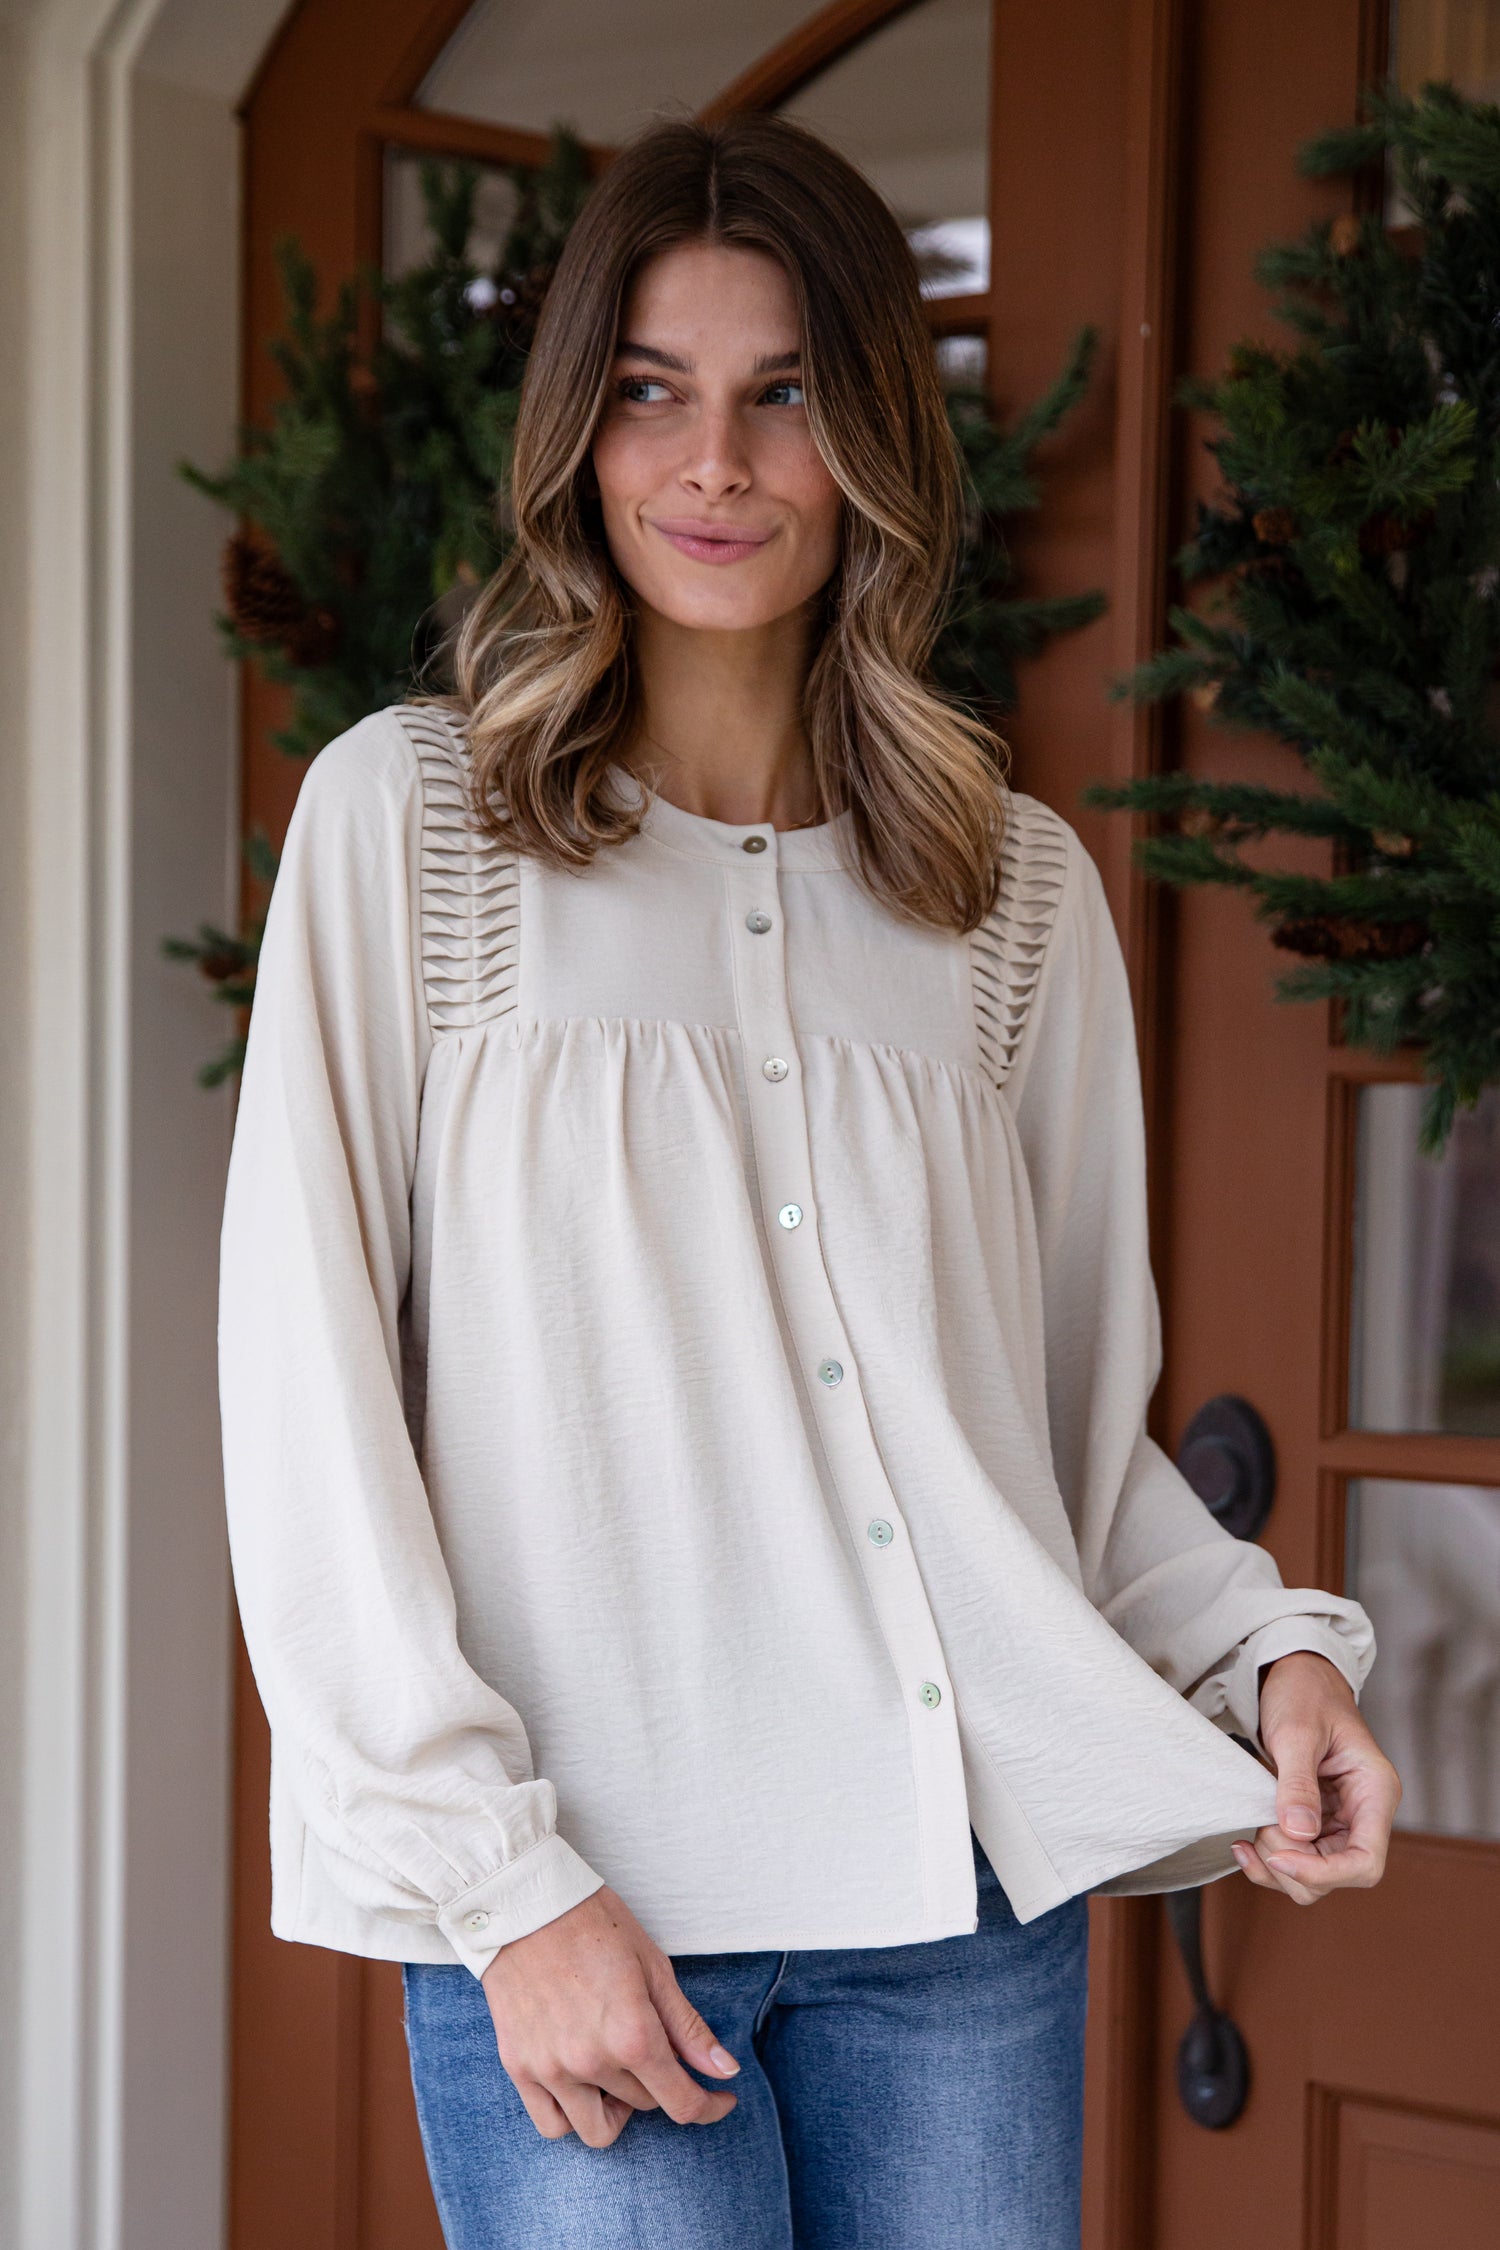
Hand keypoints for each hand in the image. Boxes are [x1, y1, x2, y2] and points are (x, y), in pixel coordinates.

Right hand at [479, 1884, 740, 2146]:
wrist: (525, 1904)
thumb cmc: (595, 1924)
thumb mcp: (653, 1967)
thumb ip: (688, 2028)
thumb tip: (725, 2072)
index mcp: (632, 2033)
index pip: (682, 2103)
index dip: (708, 2107)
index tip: (719, 2100)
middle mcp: (591, 2060)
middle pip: (645, 2105)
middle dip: (659, 2081)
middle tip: (651, 2043)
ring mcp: (551, 2069)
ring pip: (599, 2130)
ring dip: (618, 2108)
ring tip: (617, 2071)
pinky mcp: (519, 2068)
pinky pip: (552, 2125)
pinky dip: (573, 2115)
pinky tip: (582, 2084)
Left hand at [1231, 1650, 1400, 1904]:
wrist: (1296, 1675)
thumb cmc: (1305, 1693)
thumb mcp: (1297, 1733)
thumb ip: (1298, 1784)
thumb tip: (1299, 1834)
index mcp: (1375, 1792)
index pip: (1365, 1862)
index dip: (1325, 1873)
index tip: (1280, 1856)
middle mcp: (1362, 1814)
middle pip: (1337, 1875)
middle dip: (1293, 1864)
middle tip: (1261, 1827)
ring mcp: (1338, 1821)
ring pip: (1313, 1874)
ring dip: (1276, 1863)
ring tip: (1251, 1829)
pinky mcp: (1314, 1821)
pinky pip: (1296, 1857)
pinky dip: (1267, 1858)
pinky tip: (1243, 1844)